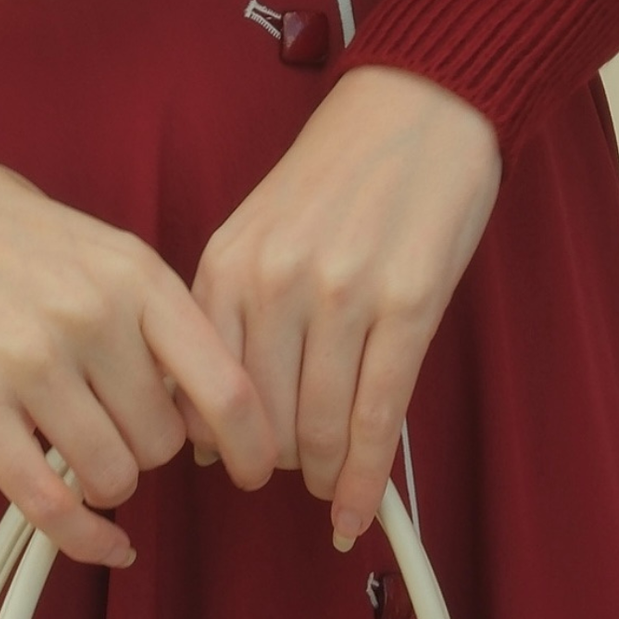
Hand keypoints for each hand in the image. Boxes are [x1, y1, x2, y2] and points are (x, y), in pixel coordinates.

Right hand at [0, 110, 275, 566]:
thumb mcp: (92, 242)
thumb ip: (147, 312)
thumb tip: (194, 399)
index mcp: (131, 270)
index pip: (223, 384)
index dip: (252, 442)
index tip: (256, 467)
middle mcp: (90, 316)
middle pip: (165, 441)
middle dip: (148, 443)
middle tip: (112, 417)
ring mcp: (29, 363)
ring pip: (113, 476)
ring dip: (105, 476)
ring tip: (76, 440)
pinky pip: (48, 503)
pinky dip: (81, 536)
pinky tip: (100, 537)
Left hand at [191, 66, 500, 547]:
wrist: (416, 109)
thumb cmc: (338, 171)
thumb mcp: (259, 227)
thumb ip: (233, 305)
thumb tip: (213, 411)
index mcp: (229, 259)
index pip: (202, 383)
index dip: (215, 439)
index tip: (226, 463)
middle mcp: (276, 280)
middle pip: (260, 417)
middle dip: (272, 463)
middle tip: (288, 475)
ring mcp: (343, 294)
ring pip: (319, 427)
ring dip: (323, 474)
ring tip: (328, 484)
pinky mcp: (408, 306)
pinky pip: (378, 418)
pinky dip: (366, 479)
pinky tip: (359, 510)